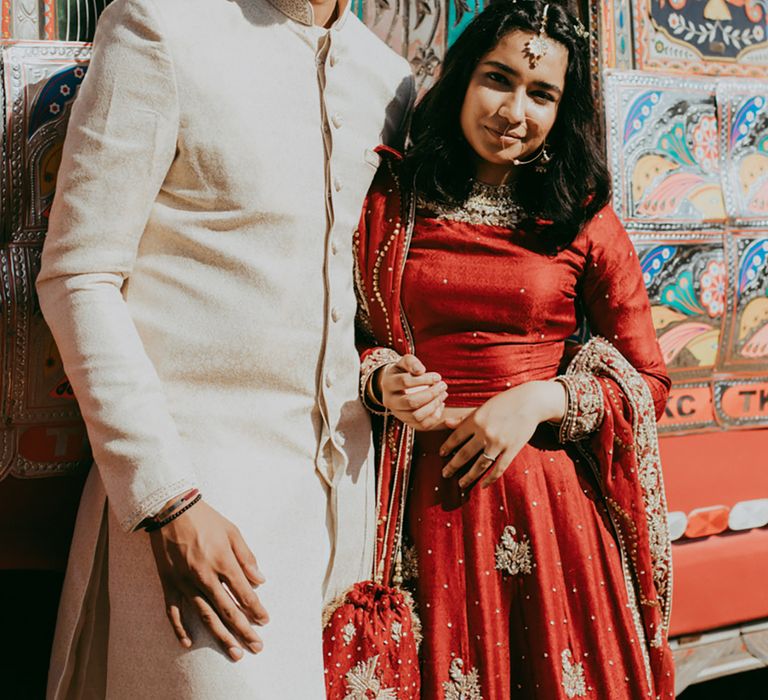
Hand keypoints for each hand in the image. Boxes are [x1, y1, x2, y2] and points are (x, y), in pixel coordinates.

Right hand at [149, 500, 268, 660]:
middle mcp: (204, 576)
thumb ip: (247, 557)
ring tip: (234, 651)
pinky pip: (173, 611)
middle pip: (228, 610)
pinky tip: (189, 643)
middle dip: (244, 630)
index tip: (265, 621)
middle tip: (257, 646)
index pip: (244, 593)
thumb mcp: (233, 532)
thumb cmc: (206, 519)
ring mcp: (184, 582)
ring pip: (205, 615)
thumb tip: (260, 580)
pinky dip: (180, 628)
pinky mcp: (168, 583)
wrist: (171, 509)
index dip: (256, 608)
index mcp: (223, 561)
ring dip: (221, 635)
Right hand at [373, 354, 446, 429]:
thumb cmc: (403, 372)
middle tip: (443, 386)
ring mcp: (398, 414)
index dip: (424, 379)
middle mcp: (390, 401)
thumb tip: (420, 370)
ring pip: (416, 416)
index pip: (405, 382)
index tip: (438, 377)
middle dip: (431, 394)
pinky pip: (422, 425)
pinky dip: (434, 416)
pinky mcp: (407, 422)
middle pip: (411, 402)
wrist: (396, 386)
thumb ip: (411, 362)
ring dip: (434, 405)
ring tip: (443, 394)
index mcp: (388, 384)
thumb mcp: (404, 363)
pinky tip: (440, 404)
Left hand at [439, 380, 565, 488]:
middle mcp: (485, 432)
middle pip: (464, 454)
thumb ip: (464, 418)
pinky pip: (499, 468)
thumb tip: (446, 423)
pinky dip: (490, 479)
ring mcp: (499, 442)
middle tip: (445, 474)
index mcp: (476, 419)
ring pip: (480, 465)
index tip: (442, 454)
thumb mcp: (483, 407)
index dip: (447, 447)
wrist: (531, 402)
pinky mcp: (512, 449)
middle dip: (452, 466)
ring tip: (461, 483)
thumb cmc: (505, 402)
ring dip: (469, 476)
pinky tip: (483, 485)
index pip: (456, 437)